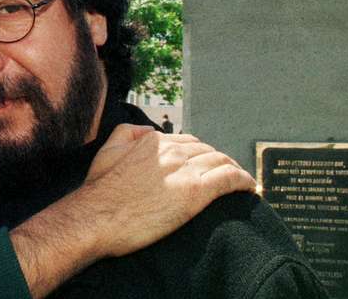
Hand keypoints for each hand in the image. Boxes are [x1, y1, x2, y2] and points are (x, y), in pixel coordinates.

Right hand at [80, 125, 254, 258]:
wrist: (97, 217)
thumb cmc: (100, 191)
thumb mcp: (107, 151)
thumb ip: (127, 133)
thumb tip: (147, 129)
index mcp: (152, 141)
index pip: (188, 142)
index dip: (200, 154)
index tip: (206, 165)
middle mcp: (171, 150)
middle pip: (207, 150)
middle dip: (219, 160)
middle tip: (227, 174)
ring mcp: (184, 169)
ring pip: (221, 160)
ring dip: (234, 169)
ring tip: (241, 181)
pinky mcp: (195, 191)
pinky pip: (230, 178)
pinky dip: (243, 180)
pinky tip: (249, 187)